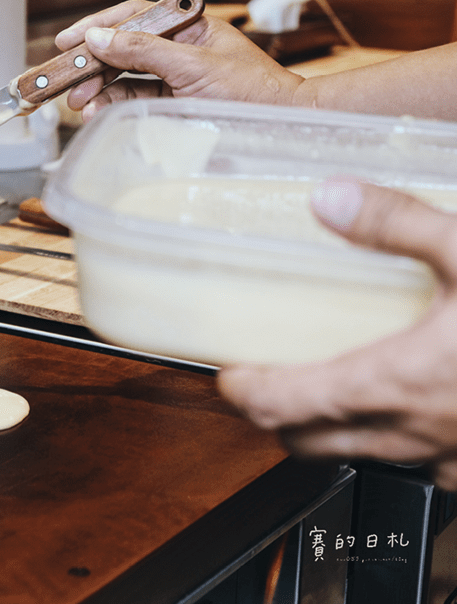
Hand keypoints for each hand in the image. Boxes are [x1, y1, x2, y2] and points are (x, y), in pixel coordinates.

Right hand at [55, 0, 304, 121]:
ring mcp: (176, 78)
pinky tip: (98, 110)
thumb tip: (100, 38)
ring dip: (99, 88)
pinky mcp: (174, 105)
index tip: (69, 40)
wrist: (282, 127)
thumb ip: (144, 50)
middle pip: (123, 48)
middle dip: (92, 64)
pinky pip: (135, 99)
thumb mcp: (194, 65)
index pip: (134, 17)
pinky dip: (114, 104)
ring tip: (80, 103)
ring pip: (125, 77)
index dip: (98, 26)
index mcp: (188, 27)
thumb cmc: (254, 92)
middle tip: (65, 79)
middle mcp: (179, 49)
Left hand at [217, 178, 456, 488]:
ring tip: (326, 388)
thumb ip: (396, 225)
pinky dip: (390, 438)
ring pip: (359, 457)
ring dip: (329, 430)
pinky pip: (417, 463)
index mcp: (396, 382)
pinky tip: (408, 402)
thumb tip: (326, 197)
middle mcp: (413, 433)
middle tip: (265, 381)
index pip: (284, 405)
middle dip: (274, 416)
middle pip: (306, 442)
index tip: (227, 373)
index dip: (243, 393)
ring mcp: (450, 460)